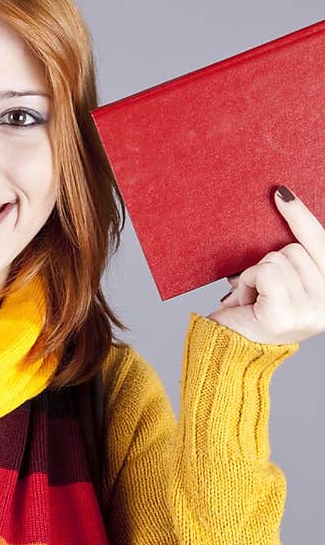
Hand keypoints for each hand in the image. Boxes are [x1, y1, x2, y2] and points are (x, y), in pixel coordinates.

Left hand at [206, 186, 324, 345]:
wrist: (229, 351)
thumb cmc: (254, 313)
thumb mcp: (281, 280)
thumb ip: (292, 256)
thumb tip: (282, 200)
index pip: (321, 243)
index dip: (301, 216)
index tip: (281, 193)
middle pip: (292, 248)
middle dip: (267, 263)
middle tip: (260, 291)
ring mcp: (308, 312)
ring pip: (275, 259)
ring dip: (254, 276)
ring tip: (253, 300)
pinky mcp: (282, 316)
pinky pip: (264, 272)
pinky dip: (247, 282)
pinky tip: (246, 302)